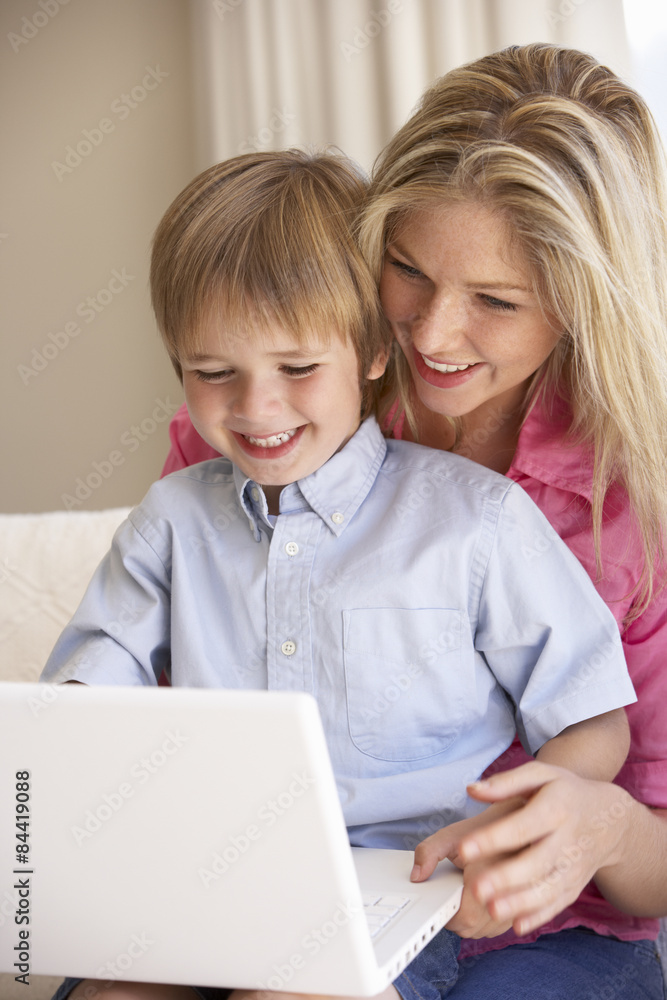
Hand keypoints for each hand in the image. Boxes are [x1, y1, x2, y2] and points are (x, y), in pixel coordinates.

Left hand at [411, 798, 525, 937]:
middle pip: (475, 928)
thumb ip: (429, 852)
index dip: (448, 914)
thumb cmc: (484, 829)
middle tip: (449, 897)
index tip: (441, 903)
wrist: (517, 821)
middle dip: (457, 918)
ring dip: (473, 922)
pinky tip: (481, 904)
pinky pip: (501, 927)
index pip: (466, 918)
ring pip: (488, 931)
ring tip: (465, 899)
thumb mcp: (450, 835)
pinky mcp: (526, 907)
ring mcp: (520, 903)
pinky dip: (488, 921)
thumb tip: (417, 875)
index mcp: (489, 876)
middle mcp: (509, 893)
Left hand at [412, 762, 629, 936]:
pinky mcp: (575, 885)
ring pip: (548, 889)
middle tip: (475, 889)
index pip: (522, 826)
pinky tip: (517, 926)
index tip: (463, 849)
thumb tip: (472, 790)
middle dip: (506, 878)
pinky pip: (557, 903)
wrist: (609, 818)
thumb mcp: (541, 775)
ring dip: (520, 902)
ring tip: (492, 910)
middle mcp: (567, 840)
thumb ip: (506, 782)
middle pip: (536, 862)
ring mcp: (573, 867)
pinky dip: (539, 916)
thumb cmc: (566, 792)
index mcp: (556, 808)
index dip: (493, 838)